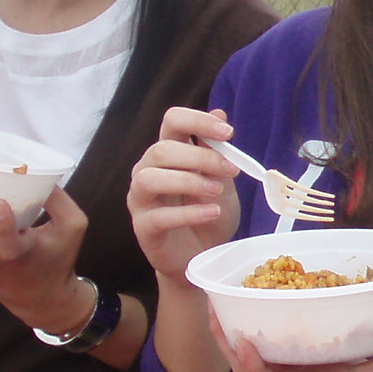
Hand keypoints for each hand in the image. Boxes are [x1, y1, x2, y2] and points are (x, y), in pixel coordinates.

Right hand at [129, 107, 243, 284]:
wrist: (202, 256)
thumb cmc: (209, 215)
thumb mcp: (222, 182)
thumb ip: (217, 153)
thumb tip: (220, 114)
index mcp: (168, 153)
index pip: (172, 121)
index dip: (197, 121)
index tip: (227, 132)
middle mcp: (148, 170)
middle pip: (162, 149)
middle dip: (200, 157)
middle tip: (231, 169)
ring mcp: (141, 199)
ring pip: (151, 178)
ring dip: (189, 181)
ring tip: (217, 192)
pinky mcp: (143, 227)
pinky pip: (159, 216)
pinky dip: (188, 213)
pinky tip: (211, 212)